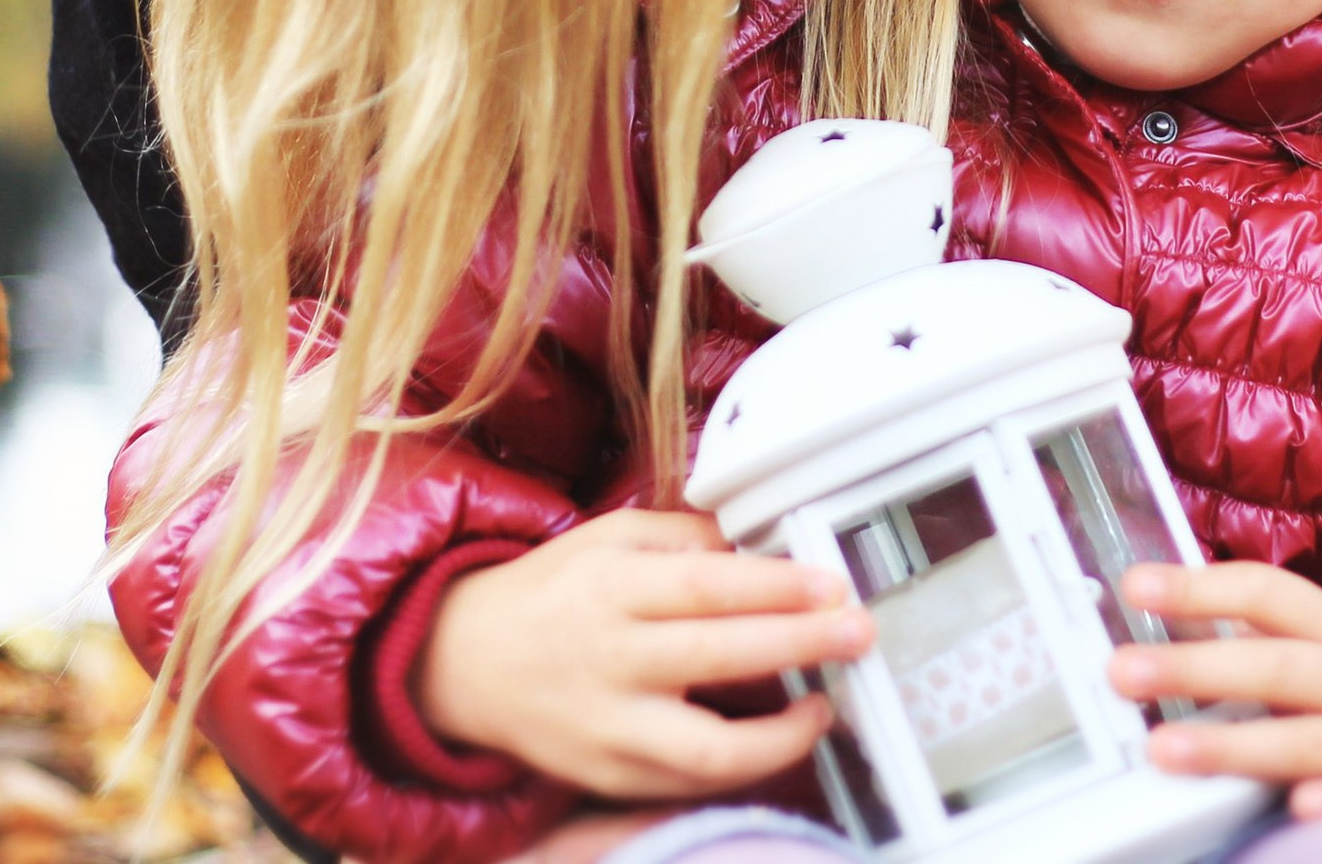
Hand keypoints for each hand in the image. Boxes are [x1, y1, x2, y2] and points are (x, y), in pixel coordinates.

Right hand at [413, 508, 874, 798]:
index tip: (830, 583)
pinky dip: (741, 766)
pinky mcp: (606, 775)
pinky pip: (686, 784)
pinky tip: (778, 740)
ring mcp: (606, 725)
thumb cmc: (552, 592)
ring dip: (780, 735)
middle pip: (714, 655)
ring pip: (703, 748)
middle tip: (857, 632)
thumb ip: (683, 537)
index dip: (774, 586)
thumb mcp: (607, 538)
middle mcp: (608, 656)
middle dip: (798, 644)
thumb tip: (760, 548)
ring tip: (825, 709)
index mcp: (608, 586)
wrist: (464, 660)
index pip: (703, 586)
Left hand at [1109, 563, 1321, 820]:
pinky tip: (1299, 806)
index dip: (1199, 587)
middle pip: (1272, 668)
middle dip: (1194, 670)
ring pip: (1305, 741)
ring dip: (1233, 747)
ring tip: (1165, 749)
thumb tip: (1190, 617)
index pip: (1265, 594)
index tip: (1135, 586)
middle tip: (1122, 671)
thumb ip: (1285, 628)